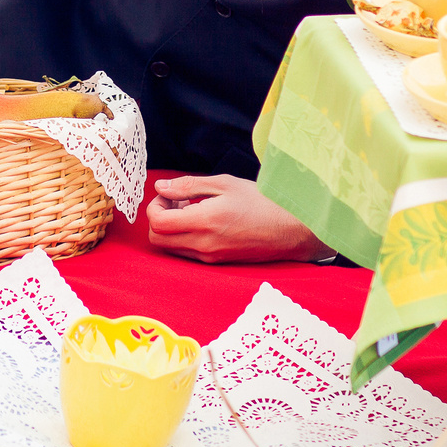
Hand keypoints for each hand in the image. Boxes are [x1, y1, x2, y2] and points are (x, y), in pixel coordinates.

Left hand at [145, 174, 331, 263]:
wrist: (291, 230)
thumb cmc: (262, 202)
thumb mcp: (225, 184)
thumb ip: (188, 185)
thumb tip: (161, 187)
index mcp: (205, 222)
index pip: (158, 223)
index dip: (155, 207)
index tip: (168, 195)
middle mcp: (204, 244)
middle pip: (157, 239)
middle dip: (158, 219)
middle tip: (175, 202)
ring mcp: (210, 257)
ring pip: (170, 248)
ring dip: (171, 229)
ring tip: (191, 209)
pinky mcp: (216, 262)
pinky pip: (187, 253)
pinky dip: (184, 237)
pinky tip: (202, 221)